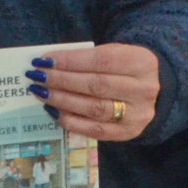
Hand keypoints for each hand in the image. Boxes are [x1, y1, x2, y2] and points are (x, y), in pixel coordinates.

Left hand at [29, 43, 158, 141]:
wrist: (150, 92)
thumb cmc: (123, 68)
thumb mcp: (115, 54)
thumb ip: (88, 58)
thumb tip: (49, 64)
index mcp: (142, 62)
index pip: (101, 61)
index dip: (70, 61)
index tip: (45, 60)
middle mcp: (143, 90)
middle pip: (96, 85)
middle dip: (62, 81)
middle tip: (37, 77)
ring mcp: (137, 115)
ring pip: (94, 109)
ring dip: (62, 100)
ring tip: (41, 93)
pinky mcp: (127, 133)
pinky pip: (94, 130)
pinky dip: (70, 120)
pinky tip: (53, 110)